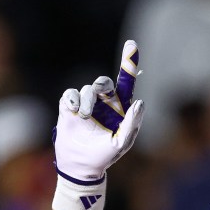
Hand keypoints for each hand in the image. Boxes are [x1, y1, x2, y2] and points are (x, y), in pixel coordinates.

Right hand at [54, 39, 143, 182]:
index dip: (128, 63)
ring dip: (88, 100)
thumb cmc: (104, 156)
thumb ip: (132, 123)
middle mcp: (104, 103)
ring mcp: (86, 104)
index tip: (132, 44)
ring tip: (86, 117)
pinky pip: (70, 94)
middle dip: (102, 84)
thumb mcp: (122, 142)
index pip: (125, 82)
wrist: (80, 166)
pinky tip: (75, 112)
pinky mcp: (69, 107)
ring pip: (87, 89)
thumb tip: (139, 103)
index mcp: (120, 109)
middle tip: (101, 91)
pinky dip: (73, 100)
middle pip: (104, 82)